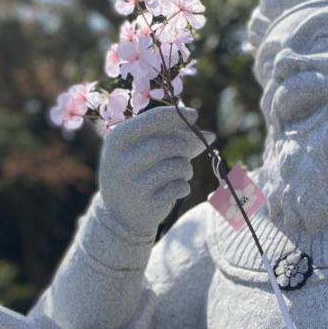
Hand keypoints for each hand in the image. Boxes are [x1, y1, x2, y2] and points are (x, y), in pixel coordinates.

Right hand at [98, 104, 212, 238]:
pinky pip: (180, 186)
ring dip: (186, 168)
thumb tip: (209, 135)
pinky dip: (183, 186)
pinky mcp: (148, 205)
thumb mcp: (145, 150)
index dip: (179, 116)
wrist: (118, 214)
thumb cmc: (138, 173)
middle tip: (187, 154)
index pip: (154, 119)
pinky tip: (173, 190)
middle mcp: (122, 161)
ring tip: (179, 173)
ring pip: (179, 165)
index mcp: (118, 139)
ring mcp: (134, 185)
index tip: (194, 115)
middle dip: (185, 147)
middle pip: (169, 144)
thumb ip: (174, 138)